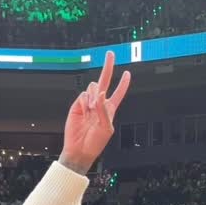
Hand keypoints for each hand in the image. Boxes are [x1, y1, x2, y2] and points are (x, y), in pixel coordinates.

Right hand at [59, 51, 130, 175]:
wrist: (79, 150)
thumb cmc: (95, 143)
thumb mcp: (106, 128)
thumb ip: (104, 110)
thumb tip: (100, 94)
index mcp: (109, 110)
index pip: (118, 93)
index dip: (123, 84)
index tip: (128, 73)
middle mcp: (99, 105)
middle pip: (105, 81)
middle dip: (108, 67)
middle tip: (110, 54)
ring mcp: (88, 104)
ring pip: (93, 87)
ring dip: (94, 96)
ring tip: (92, 110)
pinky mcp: (77, 105)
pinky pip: (83, 95)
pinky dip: (85, 101)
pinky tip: (85, 110)